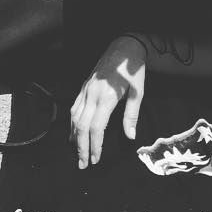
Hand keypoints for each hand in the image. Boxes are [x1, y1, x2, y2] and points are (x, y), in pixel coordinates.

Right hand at [69, 35, 146, 168]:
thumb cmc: (133, 70)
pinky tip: (73, 135)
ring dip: (75, 138)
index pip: (96, 127)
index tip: (96, 159)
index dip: (95, 145)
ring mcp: (85, 91)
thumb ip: (132, 115)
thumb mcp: (138, 92)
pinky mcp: (83, 88)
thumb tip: (129, 136)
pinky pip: (74, 109)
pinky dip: (72, 125)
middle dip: (81, 147)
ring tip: (78, 155)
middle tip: (83, 165)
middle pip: (82, 126)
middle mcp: (92, 95)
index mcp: (106, 97)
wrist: (123, 47)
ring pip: (74, 119)